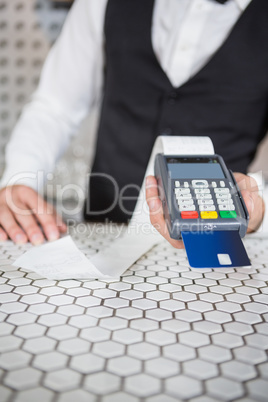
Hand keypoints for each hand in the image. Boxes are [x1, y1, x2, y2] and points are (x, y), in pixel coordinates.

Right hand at [0, 185, 66, 244]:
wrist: (5, 192)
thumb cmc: (23, 202)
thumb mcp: (37, 204)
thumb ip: (50, 216)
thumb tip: (63, 229)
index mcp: (26, 192)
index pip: (39, 207)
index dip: (48, 222)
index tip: (54, 235)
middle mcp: (11, 196)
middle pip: (22, 212)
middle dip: (31, 227)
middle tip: (38, 240)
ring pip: (6, 216)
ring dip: (14, 229)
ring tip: (22, 240)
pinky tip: (3, 238)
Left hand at [145, 173, 264, 247]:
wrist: (239, 200)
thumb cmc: (240, 208)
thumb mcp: (250, 204)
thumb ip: (251, 202)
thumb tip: (247, 201)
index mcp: (204, 233)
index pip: (185, 239)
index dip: (175, 231)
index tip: (172, 221)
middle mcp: (189, 228)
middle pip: (166, 226)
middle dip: (157, 212)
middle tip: (155, 197)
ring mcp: (181, 217)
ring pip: (160, 215)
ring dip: (153, 199)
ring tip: (153, 182)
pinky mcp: (176, 206)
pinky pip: (162, 204)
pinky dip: (157, 193)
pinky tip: (156, 181)